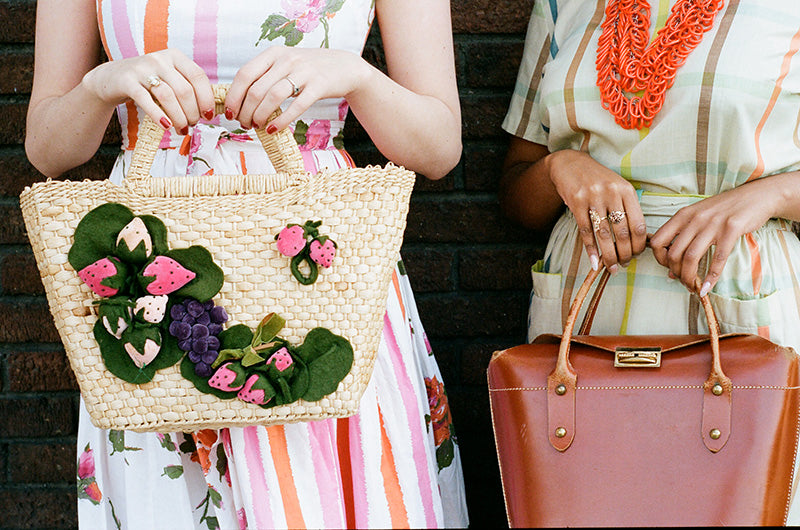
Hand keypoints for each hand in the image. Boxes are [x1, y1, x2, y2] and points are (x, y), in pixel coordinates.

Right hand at [81, 49, 213, 133]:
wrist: (112, 78)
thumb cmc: (148, 83)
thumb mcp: (169, 79)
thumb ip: (187, 88)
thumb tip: (209, 111)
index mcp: (175, 56)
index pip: (198, 76)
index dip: (206, 98)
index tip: (208, 116)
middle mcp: (159, 59)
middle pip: (184, 89)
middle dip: (192, 112)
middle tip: (192, 125)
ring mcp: (142, 68)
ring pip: (168, 96)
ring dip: (179, 117)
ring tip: (182, 130)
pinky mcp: (127, 81)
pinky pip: (146, 100)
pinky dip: (159, 115)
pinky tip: (167, 126)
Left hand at [224, 47, 369, 130]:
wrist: (344, 67)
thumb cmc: (309, 70)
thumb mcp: (285, 63)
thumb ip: (265, 75)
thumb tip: (239, 99)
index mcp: (274, 53)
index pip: (245, 74)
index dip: (234, 96)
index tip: (230, 112)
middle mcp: (287, 59)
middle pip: (256, 89)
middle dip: (245, 111)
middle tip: (245, 124)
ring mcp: (304, 72)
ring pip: (273, 97)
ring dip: (260, 116)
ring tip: (257, 126)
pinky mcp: (319, 86)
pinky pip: (296, 106)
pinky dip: (281, 120)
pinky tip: (273, 129)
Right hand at [548, 150, 647, 271]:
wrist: (569, 164)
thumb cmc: (596, 179)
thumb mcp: (616, 187)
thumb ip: (626, 207)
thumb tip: (637, 238)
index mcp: (626, 190)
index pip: (638, 224)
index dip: (639, 244)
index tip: (636, 255)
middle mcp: (611, 193)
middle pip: (622, 232)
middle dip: (624, 253)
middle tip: (624, 265)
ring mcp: (593, 197)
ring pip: (603, 234)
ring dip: (608, 255)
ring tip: (611, 267)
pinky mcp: (576, 202)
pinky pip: (585, 231)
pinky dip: (590, 249)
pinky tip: (594, 261)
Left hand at [650, 183, 775, 295]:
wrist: (757, 195)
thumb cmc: (725, 209)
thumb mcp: (699, 218)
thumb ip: (684, 239)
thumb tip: (671, 271)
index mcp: (682, 215)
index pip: (657, 241)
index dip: (660, 259)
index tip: (669, 267)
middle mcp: (694, 219)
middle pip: (673, 254)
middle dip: (676, 273)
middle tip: (684, 281)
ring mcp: (712, 224)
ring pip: (691, 258)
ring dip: (690, 277)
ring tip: (694, 287)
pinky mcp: (731, 229)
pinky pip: (718, 258)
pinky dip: (711, 276)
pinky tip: (708, 287)